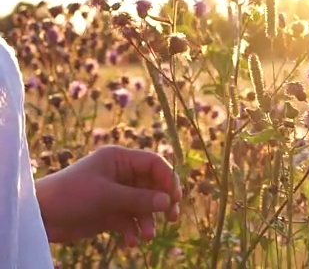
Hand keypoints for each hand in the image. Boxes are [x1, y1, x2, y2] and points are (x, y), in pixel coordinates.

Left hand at [36, 145, 180, 245]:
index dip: (168, 179)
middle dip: (162, 203)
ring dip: (148, 221)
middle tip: (172, 218)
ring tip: (146, 236)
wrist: (41, 217)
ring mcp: (117, 194)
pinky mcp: (111, 212)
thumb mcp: (106, 196)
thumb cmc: (71, 196)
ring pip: (144, 205)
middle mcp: (121, 174)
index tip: (175, 198)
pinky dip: (134, 230)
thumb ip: (139, 199)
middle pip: (153, 185)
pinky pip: (131, 220)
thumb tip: (168, 202)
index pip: (153, 164)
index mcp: (119, 159)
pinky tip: (130, 242)